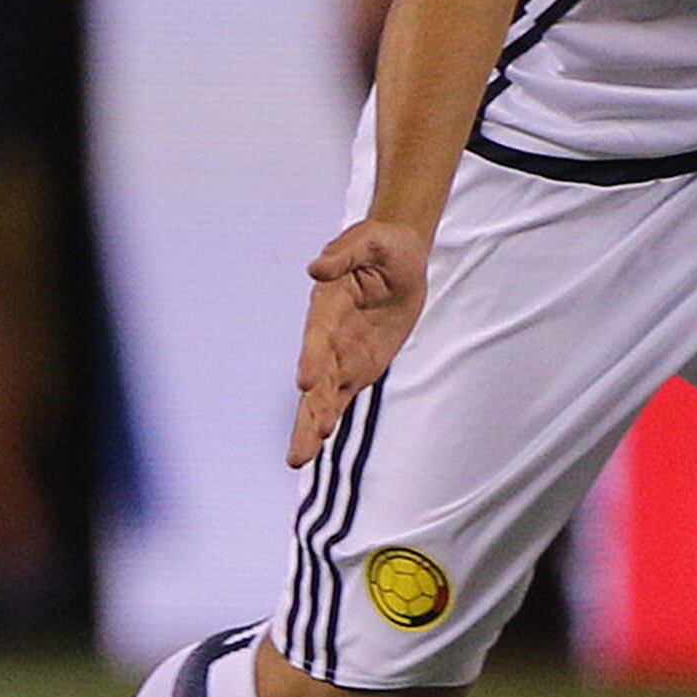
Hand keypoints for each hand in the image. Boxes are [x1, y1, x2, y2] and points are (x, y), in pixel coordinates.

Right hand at [289, 215, 433, 465]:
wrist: (400, 257)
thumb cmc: (382, 245)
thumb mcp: (370, 239)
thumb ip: (345, 253)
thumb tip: (317, 268)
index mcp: (327, 305)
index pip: (317, 336)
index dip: (312, 357)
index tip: (307, 382)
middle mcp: (327, 336)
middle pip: (314, 380)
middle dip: (305, 414)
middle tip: (296, 449)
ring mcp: (341, 355)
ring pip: (323, 397)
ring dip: (311, 425)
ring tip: (298, 457)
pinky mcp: (358, 367)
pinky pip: (343, 395)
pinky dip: (331, 416)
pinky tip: (319, 439)